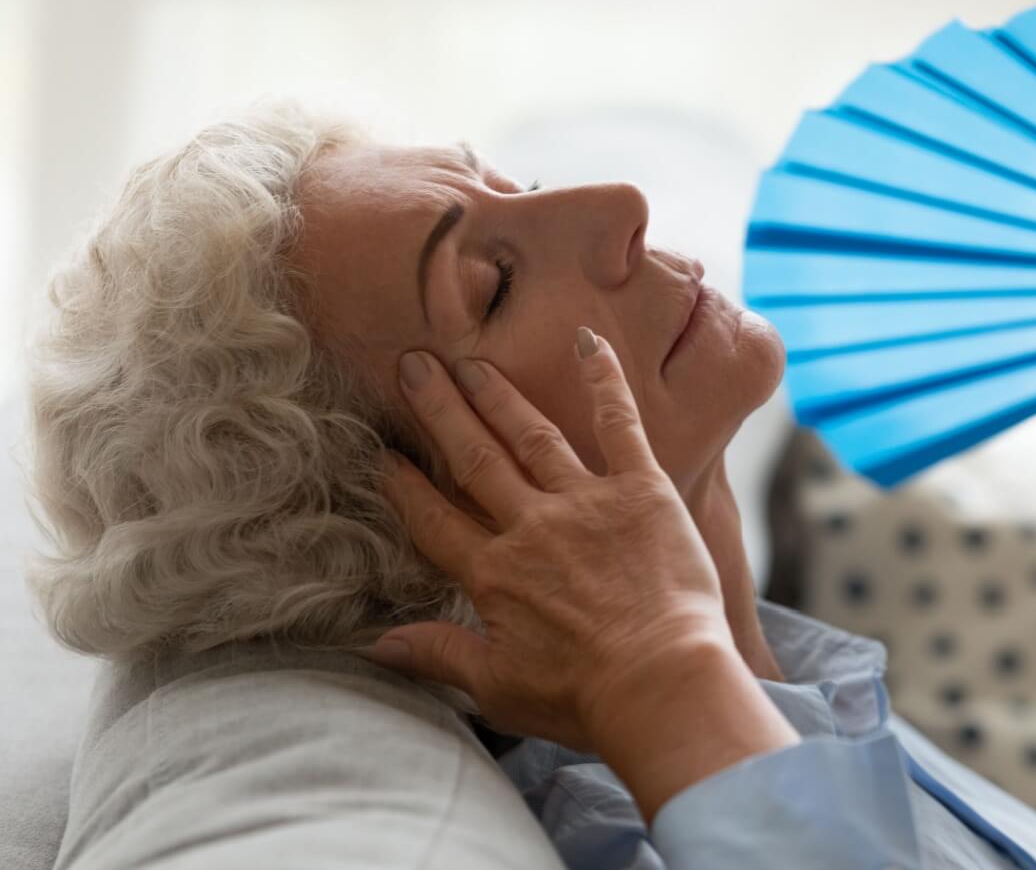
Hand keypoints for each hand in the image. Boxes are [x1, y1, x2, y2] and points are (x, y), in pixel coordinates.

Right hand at [365, 327, 735, 753]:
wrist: (662, 682)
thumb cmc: (585, 697)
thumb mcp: (498, 687)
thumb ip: (438, 655)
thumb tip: (373, 645)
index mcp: (494, 575)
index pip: (436, 520)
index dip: (406, 486)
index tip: (383, 454)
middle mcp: (531, 525)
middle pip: (474, 458)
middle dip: (440, 411)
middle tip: (413, 366)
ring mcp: (586, 501)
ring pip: (531, 435)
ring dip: (497, 395)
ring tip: (470, 362)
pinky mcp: (642, 489)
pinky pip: (619, 424)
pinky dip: (606, 379)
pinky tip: (589, 339)